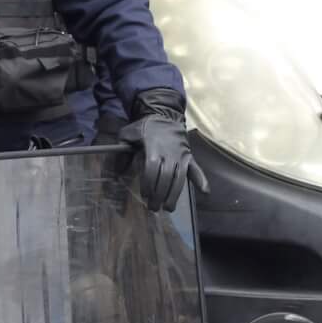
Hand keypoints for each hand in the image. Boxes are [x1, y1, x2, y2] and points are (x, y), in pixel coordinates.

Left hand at [120, 86, 208, 212]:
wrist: (164, 115)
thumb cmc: (145, 127)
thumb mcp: (129, 134)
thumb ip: (122, 151)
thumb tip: (116, 172)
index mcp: (154, 148)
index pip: (152, 169)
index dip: (148, 183)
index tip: (144, 195)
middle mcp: (170, 153)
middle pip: (165, 177)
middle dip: (159, 194)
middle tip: (153, 208)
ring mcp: (181, 156)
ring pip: (179, 178)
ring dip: (174, 194)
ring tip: (168, 208)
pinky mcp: (189, 157)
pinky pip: (196, 169)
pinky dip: (201, 179)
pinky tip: (205, 192)